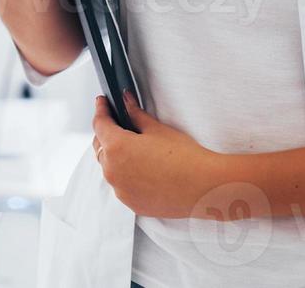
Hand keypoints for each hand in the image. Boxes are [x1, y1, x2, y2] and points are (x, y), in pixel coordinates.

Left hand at [91, 92, 225, 218]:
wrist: (205, 187)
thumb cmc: (185, 157)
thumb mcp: (157, 129)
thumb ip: (136, 114)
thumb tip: (126, 102)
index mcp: (116, 148)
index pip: (99, 124)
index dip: (101, 110)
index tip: (102, 103)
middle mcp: (113, 172)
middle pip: (100, 147)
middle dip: (106, 132)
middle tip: (118, 122)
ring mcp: (121, 190)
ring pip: (110, 168)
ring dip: (115, 156)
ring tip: (132, 147)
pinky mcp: (132, 203)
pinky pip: (122, 186)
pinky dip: (126, 175)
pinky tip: (142, 169)